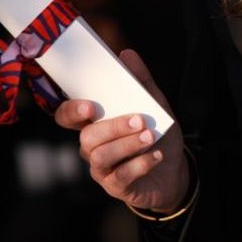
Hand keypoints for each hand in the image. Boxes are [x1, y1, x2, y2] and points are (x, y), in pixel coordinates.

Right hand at [55, 50, 189, 212]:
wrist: (174, 170)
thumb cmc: (156, 134)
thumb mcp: (154, 104)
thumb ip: (140, 81)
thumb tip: (126, 53)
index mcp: (94, 124)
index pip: (67, 117)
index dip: (72, 111)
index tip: (90, 105)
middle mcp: (91, 147)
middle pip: (87, 137)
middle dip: (112, 127)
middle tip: (139, 120)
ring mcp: (101, 169)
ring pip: (100, 157)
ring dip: (127, 145)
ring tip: (150, 136)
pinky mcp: (116, 187)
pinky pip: (120, 177)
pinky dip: (140, 164)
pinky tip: (156, 156)